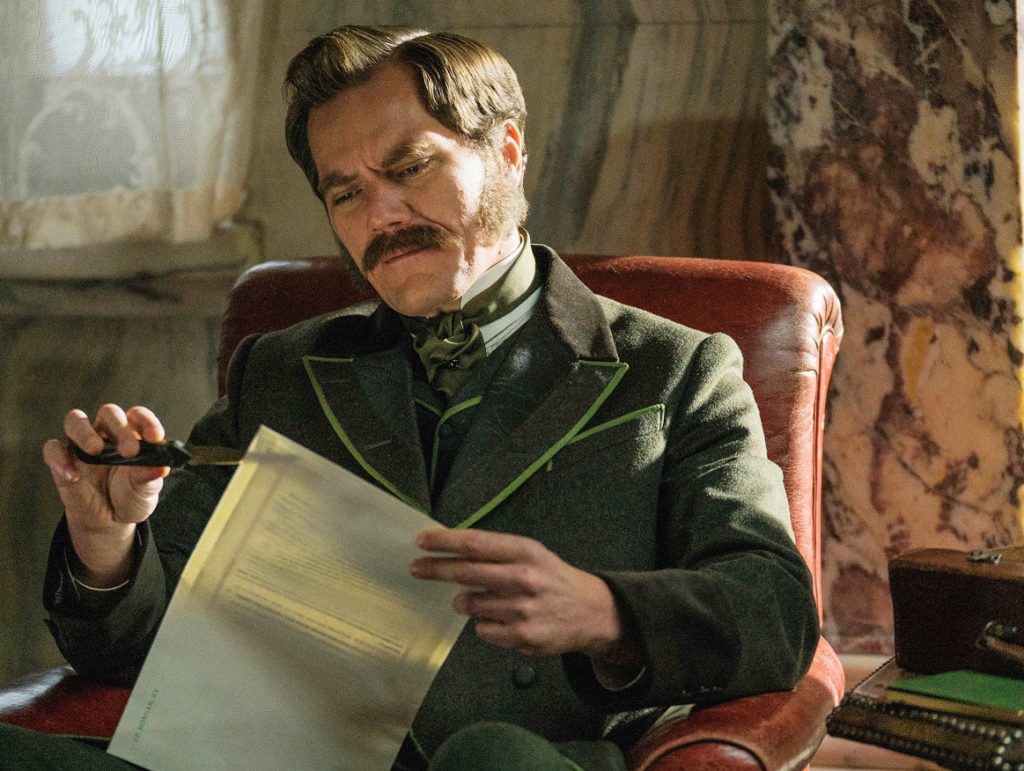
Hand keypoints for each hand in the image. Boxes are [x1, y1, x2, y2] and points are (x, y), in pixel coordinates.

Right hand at [42, 404, 168, 586]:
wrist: (110, 521)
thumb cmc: (131, 497)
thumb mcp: (145, 491)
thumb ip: (150, 478)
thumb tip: (160, 468)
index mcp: (133, 434)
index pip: (138, 416)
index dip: (146, 422)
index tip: (155, 438)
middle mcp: (106, 433)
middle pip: (108, 413)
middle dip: (120, 428)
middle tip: (130, 451)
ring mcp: (82, 444)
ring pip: (75, 420)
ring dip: (85, 432)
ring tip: (96, 451)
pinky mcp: (61, 460)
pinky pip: (53, 449)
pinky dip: (59, 458)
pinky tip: (73, 475)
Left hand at [411, 528, 639, 662]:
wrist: (590, 612)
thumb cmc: (552, 578)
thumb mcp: (532, 554)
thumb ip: (496, 552)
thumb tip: (451, 551)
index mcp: (526, 551)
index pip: (475, 544)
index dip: (444, 542)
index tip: (421, 540)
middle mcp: (524, 578)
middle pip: (466, 572)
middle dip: (435, 569)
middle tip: (416, 568)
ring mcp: (522, 609)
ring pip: (470, 604)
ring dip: (464, 601)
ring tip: (474, 598)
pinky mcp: (522, 636)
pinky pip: (482, 630)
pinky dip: (484, 624)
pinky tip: (501, 618)